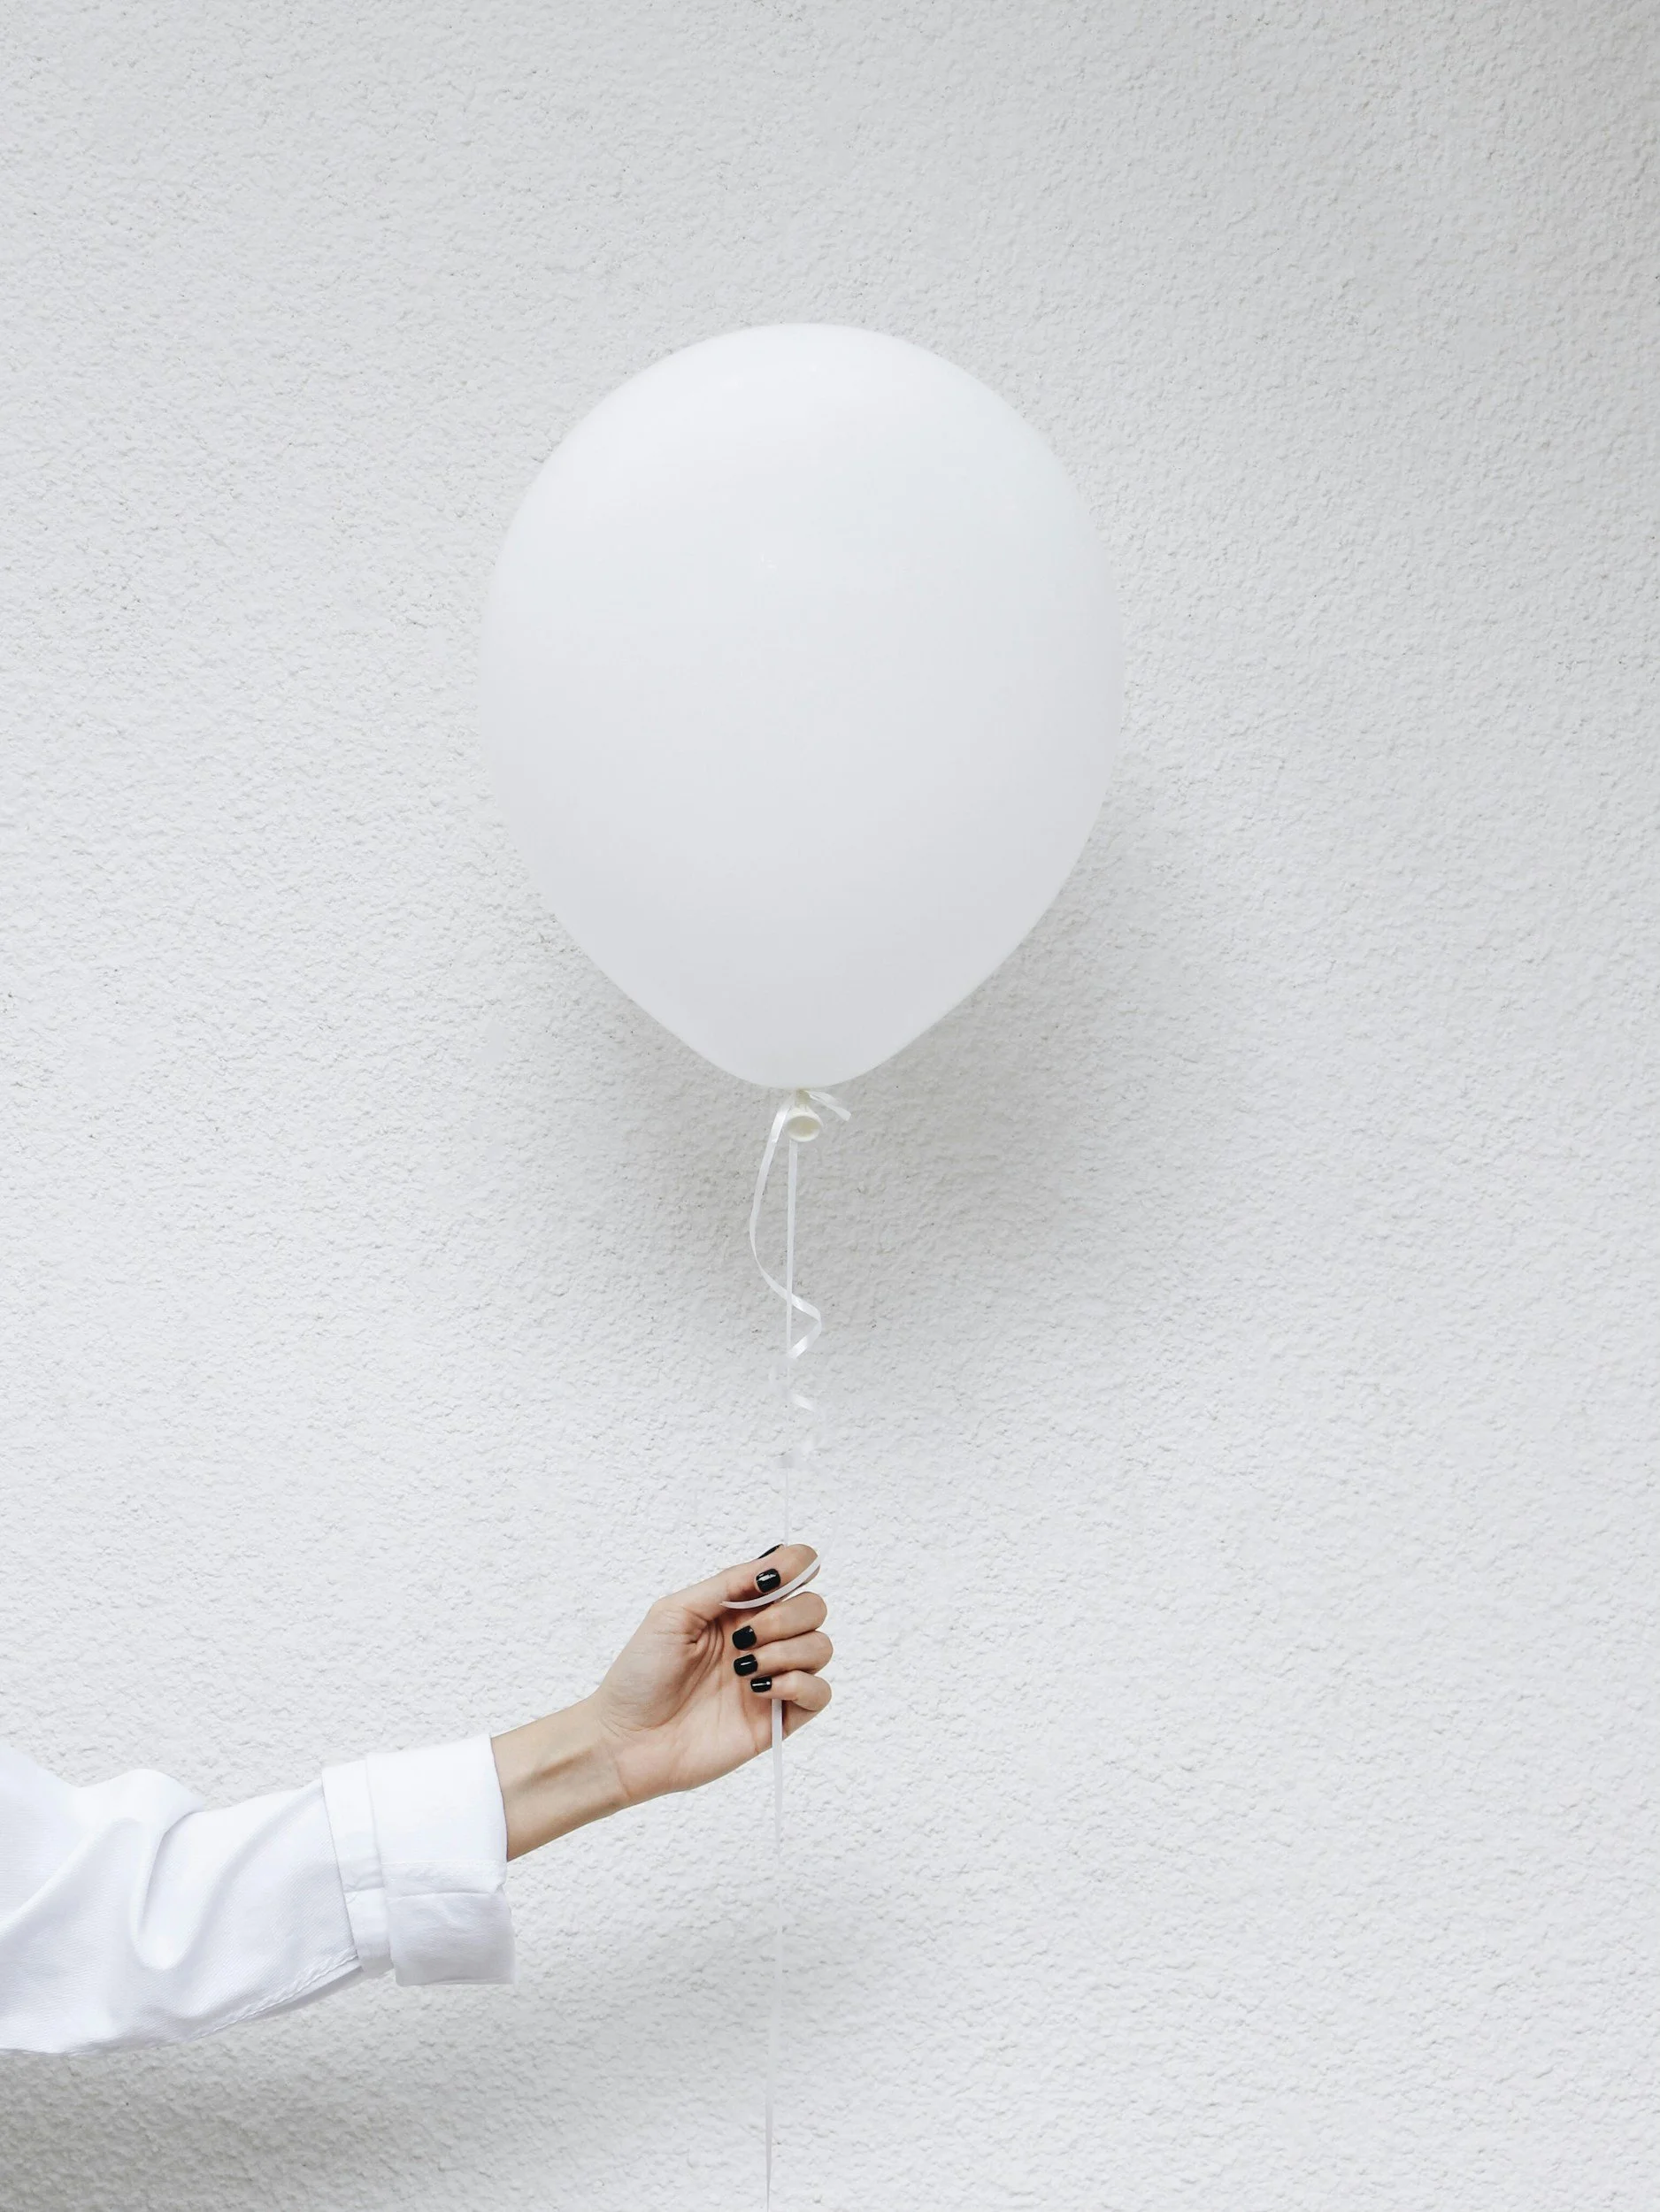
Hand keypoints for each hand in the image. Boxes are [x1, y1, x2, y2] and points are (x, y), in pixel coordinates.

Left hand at [491, 1545, 831, 1858]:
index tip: (773, 1581)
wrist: (627, 1741)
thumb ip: (726, 1584)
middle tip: (742, 1638)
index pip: (793, 1572)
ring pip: (822, 1647)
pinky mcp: (778, 1719)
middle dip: (786, 1616)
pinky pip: (820, 1694)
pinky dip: (800, 1685)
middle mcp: (761, 1639)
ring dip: (788, 1651)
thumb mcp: (675, 1612)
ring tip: (744, 1669)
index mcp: (738, 1608)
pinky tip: (760, 1690)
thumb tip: (776, 1564)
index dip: (797, 1566)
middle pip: (814, 1608)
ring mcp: (773, 1679)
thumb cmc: (640, 1675)